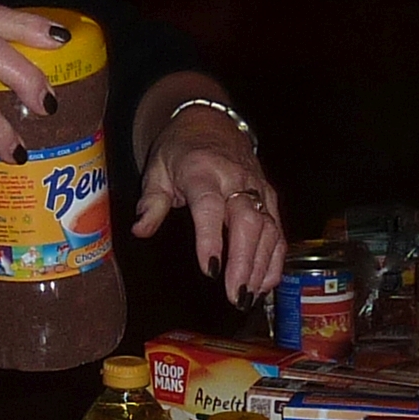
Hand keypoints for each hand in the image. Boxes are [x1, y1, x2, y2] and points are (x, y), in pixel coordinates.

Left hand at [132, 104, 288, 305]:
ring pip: (269, 229)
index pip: (210, 207)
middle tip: (236, 296)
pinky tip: (264, 284)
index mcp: (203, 172)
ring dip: (262, 266)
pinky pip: (278, 230)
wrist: (211, 122)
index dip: (211, 239)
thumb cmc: (180, 151)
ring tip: (249, 297)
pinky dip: (275, 259)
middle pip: (248, 222)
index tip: (210, 270)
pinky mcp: (270, 198)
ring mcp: (257, 189)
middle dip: (244, 262)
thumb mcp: (156, 170)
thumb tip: (140, 230)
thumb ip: (150, 203)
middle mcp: (235, 180)